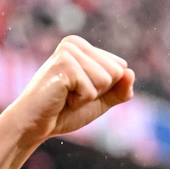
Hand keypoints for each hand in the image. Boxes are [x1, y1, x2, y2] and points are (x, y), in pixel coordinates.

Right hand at [4, 35, 133, 145]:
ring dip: (89, 96)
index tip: (83, 89)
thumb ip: (121, 89)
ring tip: (67, 95)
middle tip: (74, 93)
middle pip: (117, 71)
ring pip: (106, 79)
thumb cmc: (67, 111)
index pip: (121, 66)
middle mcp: (75, 43)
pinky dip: (81, 100)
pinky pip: (92, 89)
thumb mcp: (102, 100)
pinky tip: (63, 97)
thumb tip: (130, 72)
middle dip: (100, 91)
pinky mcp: (63, 64)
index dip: (107, 87)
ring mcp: (68, 52)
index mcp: (84, 47)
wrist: (38, 124)